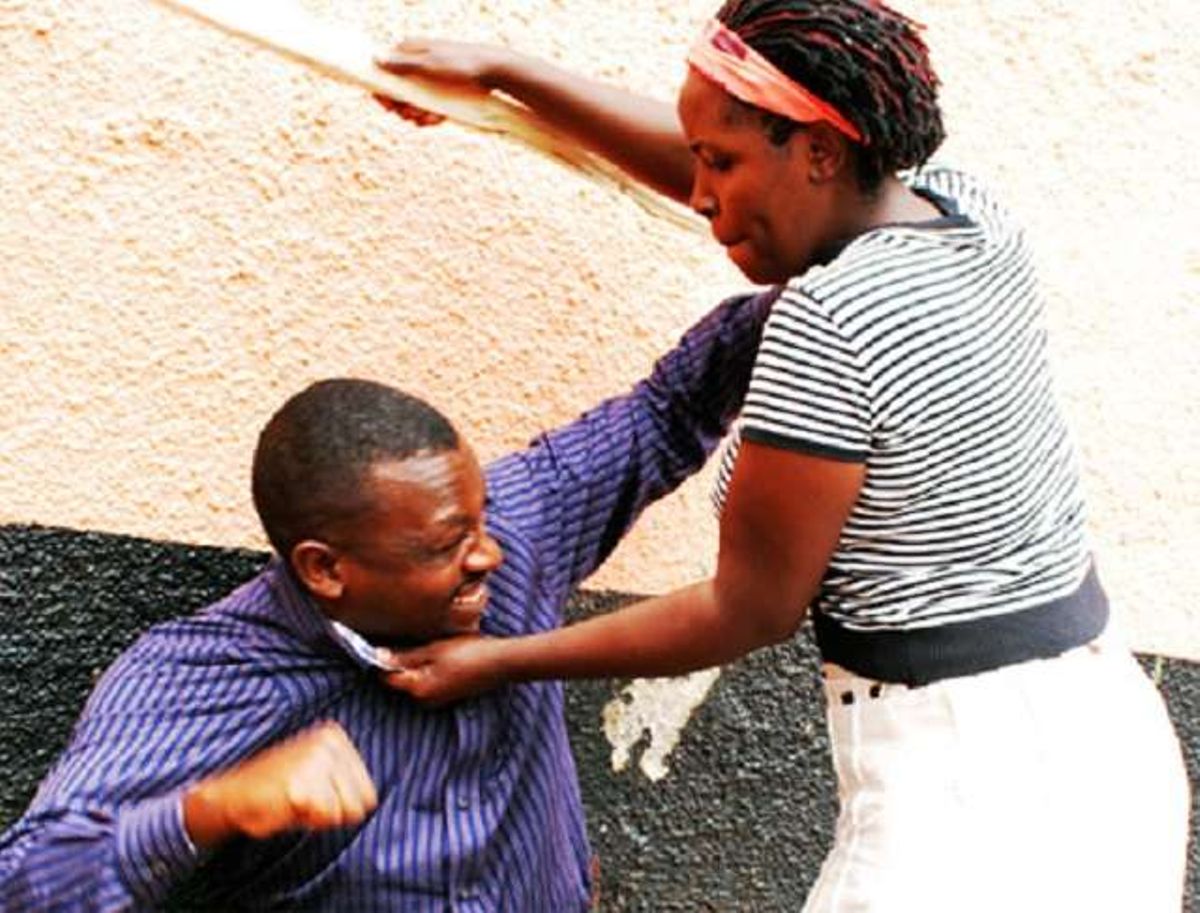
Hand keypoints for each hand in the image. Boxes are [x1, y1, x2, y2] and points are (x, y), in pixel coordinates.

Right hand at [183, 721, 377, 848]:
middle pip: (360, 803)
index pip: (367, 792)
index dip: (341, 805)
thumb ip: (346, 778)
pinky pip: (325, 817)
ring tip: (295, 802)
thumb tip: (369, 800)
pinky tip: (287, 807)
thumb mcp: (319, 772)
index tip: (315, 796)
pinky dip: (307, 821)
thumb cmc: (276, 790)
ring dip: (320, 816)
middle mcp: (328, 743)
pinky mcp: (301, 785)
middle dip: (334, 812)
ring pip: (343, 812)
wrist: (230, 796)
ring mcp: (315, 762)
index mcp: (334, 736)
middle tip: (303, 801)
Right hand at [372, 38, 514, 125]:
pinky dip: (430, 116)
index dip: (383, 89)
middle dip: (402, 106)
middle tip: (410, 115)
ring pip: (413, 101)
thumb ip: (402, 64)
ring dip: (416, 114)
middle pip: (398, 90)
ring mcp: (430, 79)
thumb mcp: (428, 66)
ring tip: (426, 118)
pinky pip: (429, 107)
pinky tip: (435, 119)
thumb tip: (375, 58)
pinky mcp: (442, 92)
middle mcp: (418, 64)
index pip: (385, 70)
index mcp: (410, 51)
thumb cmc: (460, 66)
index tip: (386, 104)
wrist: (493, 73)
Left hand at [379, 634, 507, 704]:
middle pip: (399, 679)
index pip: (386, 676)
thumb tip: (378, 656)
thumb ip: (405, 656)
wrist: (502, 662)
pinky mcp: (447, 693)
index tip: (376, 640)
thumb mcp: (434, 650)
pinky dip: (425, 668)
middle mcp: (425, 699)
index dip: (379, 658)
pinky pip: (427, 681)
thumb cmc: (470, 653)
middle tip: (400, 637)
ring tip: (421, 643)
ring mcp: (437, 698)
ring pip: (413, 679)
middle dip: (396, 661)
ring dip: (412, 664)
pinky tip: (434, 652)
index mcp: (418, 689)